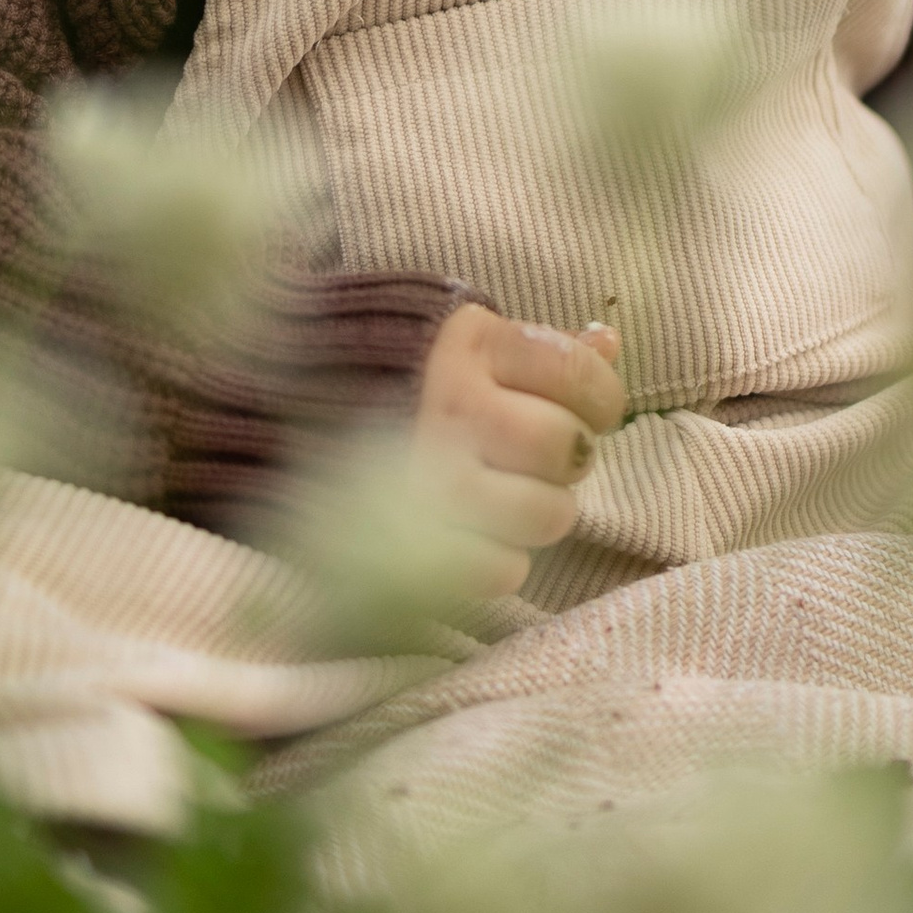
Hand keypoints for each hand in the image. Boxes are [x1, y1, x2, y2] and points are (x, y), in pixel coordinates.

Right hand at [412, 301, 626, 596]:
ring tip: (516, 497)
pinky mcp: (413, 541)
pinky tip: (482, 533)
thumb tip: (609, 343)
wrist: (303, 417)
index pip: (577, 372)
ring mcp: (431, 478)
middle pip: (563, 445)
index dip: (602, 398)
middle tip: (543, 458)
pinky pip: (502, 569)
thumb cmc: (413, 380)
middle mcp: (452, 409)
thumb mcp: (475, 346)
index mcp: (472, 347)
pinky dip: (502, 560)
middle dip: (570, 457)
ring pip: (545, 513)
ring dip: (543, 510)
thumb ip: (545, 350)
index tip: (592, 410)